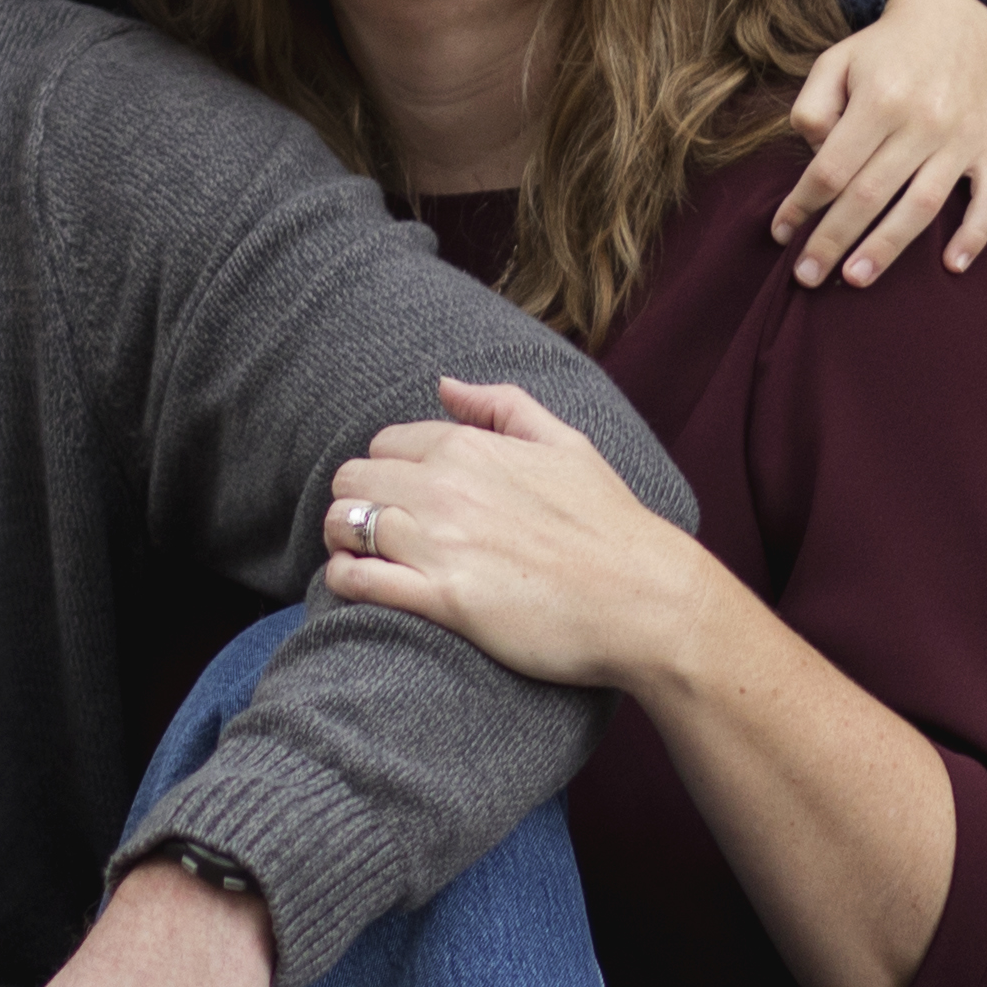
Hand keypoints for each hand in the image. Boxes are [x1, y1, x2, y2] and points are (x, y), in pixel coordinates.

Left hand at [317, 377, 713, 695]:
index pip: (382, 443)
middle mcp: (445, 488)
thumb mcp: (566, 444)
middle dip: (354, 500)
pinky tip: (359, 583)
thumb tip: (443, 385)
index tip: (401, 497)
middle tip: (373, 527)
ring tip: (362, 555)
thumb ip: (501, 406)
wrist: (644, 600)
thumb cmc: (609, 524)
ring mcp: (439, 544)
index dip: (386, 471)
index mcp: (468, 446)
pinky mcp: (441, 600)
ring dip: (342, 539)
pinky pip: (356, 579)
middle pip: (351, 480)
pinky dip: (344, 578)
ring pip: (342, 525)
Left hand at [774, 0, 986, 284]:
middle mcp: (923, 120)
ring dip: (888, 248)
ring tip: (855, 279)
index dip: (801, 205)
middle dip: (833, 240)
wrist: (960, 18)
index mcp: (880, 98)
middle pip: (870, 195)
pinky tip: (952, 266)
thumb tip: (815, 157)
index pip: (831, 168)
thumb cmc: (885, 49)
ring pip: (923, 206)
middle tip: (807, 276)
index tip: (780, 233)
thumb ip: (813, 107)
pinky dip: (975, 236)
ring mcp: (962, 138)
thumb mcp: (836, 60)